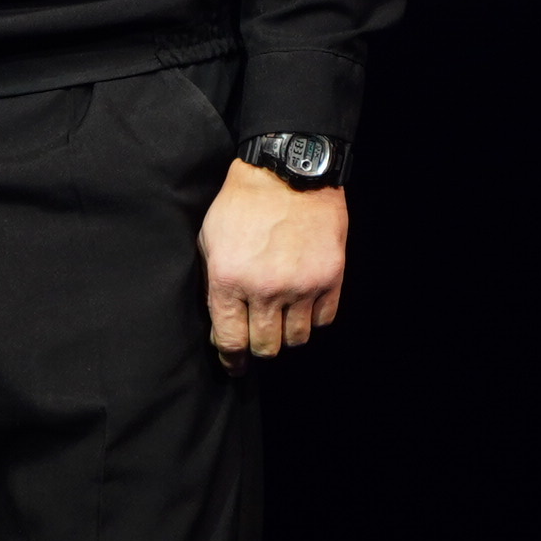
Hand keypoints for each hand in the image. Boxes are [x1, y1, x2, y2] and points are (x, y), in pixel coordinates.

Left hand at [199, 160, 346, 374]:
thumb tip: (221, 324)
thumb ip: (214, 283)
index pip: (230, 340)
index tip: (234, 365)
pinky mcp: (330, 279)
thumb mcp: (210, 239)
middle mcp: (265, 289)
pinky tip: (302, 306)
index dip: (231, 360)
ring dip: (286, 334)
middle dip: (258, 348)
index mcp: (228, 279)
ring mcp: (301, 286)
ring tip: (279, 319)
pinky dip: (312, 319)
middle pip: (265, 347)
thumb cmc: (241, 203)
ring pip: (296, 339)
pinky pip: (323, 320)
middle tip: (256, 340)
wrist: (288, 174)